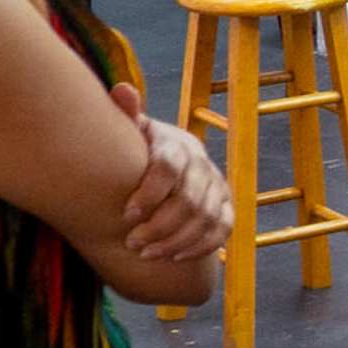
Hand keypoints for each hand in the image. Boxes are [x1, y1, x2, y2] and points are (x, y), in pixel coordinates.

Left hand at [111, 82, 231, 261]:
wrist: (169, 165)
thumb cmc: (141, 150)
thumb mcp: (134, 131)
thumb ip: (126, 115)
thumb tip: (121, 89)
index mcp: (178, 145)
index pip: (170, 168)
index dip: (150, 192)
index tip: (126, 214)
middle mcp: (203, 165)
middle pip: (189, 199)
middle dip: (159, 225)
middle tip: (132, 243)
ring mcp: (218, 186)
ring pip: (206, 218)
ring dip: (176, 240)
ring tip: (147, 254)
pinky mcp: (226, 207)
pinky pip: (223, 230)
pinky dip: (201, 246)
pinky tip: (175, 258)